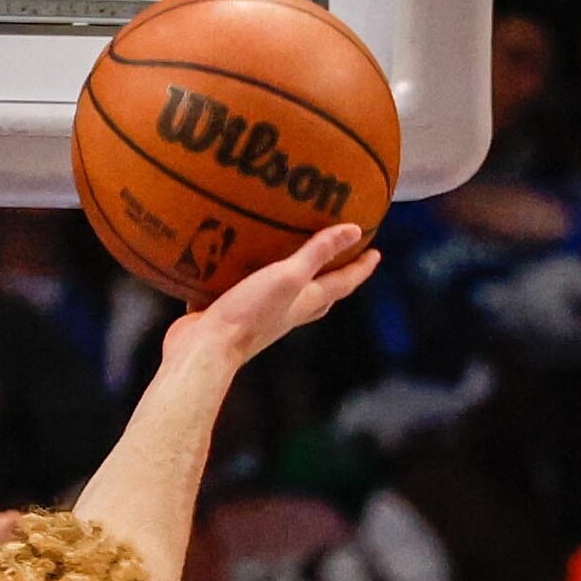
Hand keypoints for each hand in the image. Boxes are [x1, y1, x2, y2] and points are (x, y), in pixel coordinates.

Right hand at [166, 224, 380, 368]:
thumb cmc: (249, 314)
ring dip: (292, 280)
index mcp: (304, 303)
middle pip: (319, 296)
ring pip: (284, 296)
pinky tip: (235, 263)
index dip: (360, 268)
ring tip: (289, 256)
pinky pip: (246, 292)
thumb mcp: (288, 277)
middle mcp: (286, 312)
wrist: (205, 348)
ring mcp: (259, 317)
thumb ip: (317, 253)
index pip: (342, 284)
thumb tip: (354, 231)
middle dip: (332, 278)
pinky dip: (248, 279)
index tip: (376, 253)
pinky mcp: (230, 315)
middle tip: (339, 260)